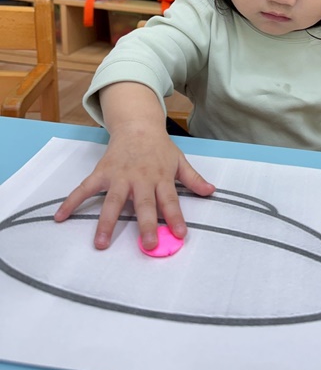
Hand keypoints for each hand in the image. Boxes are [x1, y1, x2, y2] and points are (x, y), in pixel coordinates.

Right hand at [54, 121, 214, 249]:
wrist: (137, 125)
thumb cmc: (159, 147)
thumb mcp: (179, 160)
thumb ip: (193, 179)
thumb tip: (211, 191)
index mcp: (160, 177)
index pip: (170, 201)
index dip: (175, 218)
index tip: (179, 235)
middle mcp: (140, 179)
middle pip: (144, 204)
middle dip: (146, 225)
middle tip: (147, 245)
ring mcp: (119, 176)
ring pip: (113, 201)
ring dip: (106, 222)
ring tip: (100, 244)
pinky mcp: (102, 173)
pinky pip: (85, 189)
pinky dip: (71, 202)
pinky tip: (60, 217)